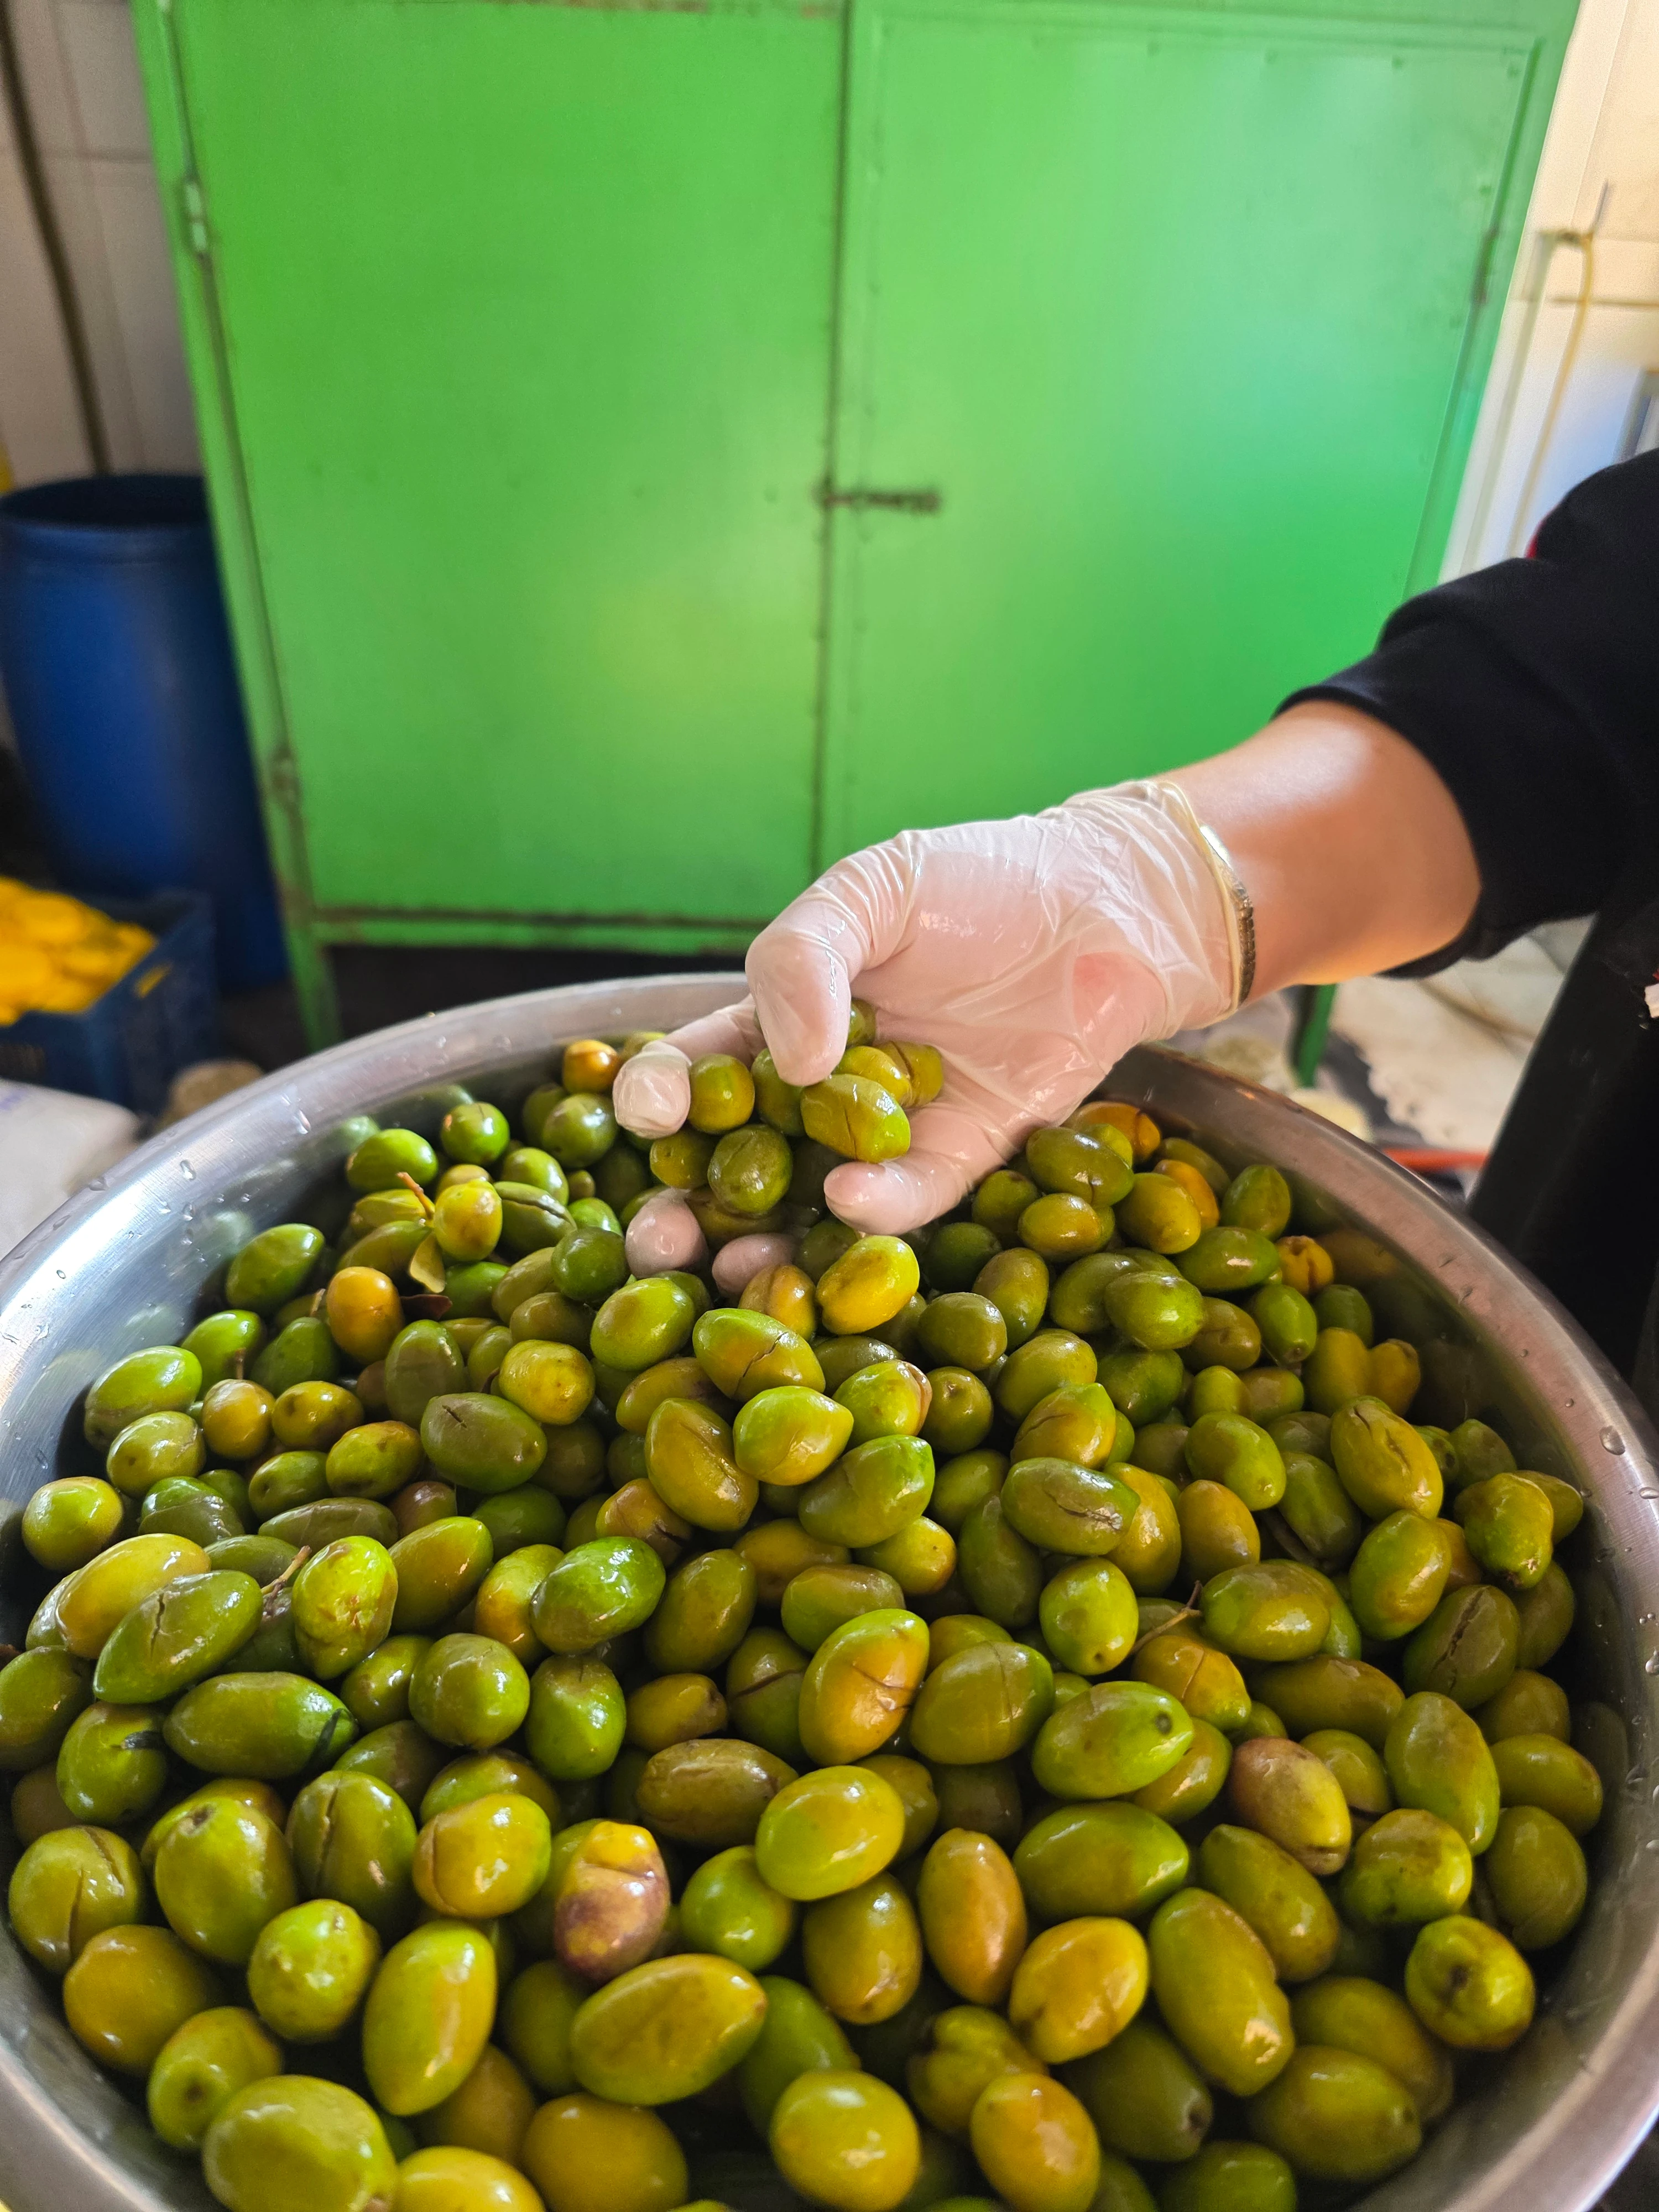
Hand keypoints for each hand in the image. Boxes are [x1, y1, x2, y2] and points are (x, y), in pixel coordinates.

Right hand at [614, 782, 1238, 1233]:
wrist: (1109, 903)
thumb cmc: (980, 880)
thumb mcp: (871, 888)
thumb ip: (806, 956)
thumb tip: (789, 1059)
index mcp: (784, 1021)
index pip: (700, 1069)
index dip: (661, 1096)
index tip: (644, 1116)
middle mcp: (827, 1091)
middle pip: (740, 1158)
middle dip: (688, 1205)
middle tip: (652, 1240)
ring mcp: (894, 1132)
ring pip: (814, 1198)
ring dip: (769, 1239)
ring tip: (730, 1264)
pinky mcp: (968, 1156)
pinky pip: (915, 1196)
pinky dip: (878, 1204)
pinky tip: (845, 1197)